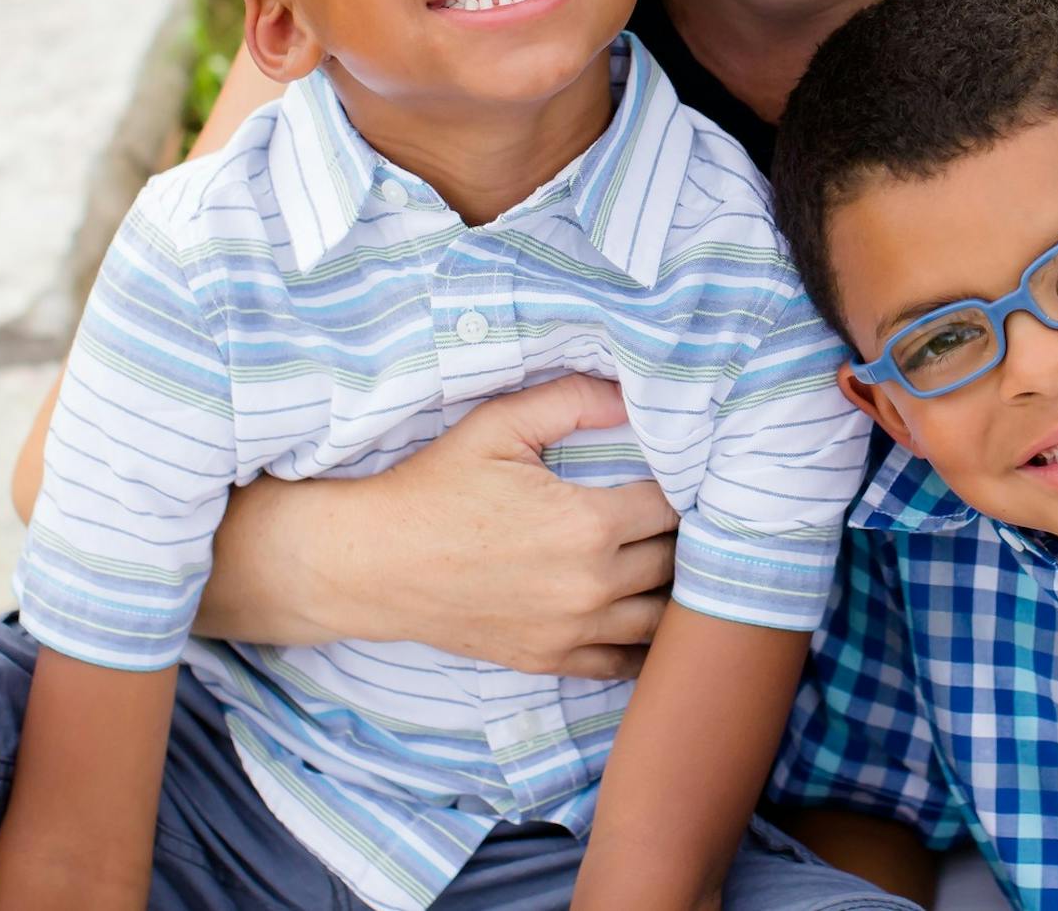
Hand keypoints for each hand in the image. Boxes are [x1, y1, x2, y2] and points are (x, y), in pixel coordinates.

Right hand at [332, 376, 678, 677]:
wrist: (375, 564)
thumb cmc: (434, 488)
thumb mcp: (498, 426)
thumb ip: (572, 401)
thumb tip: (631, 394)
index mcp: (585, 524)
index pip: (672, 507)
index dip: (681, 486)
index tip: (679, 475)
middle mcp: (589, 586)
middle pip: (675, 562)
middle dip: (683, 536)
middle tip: (681, 513)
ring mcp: (570, 631)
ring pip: (661, 618)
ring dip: (672, 589)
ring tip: (669, 560)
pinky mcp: (549, 659)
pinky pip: (624, 662)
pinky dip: (646, 644)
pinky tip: (648, 615)